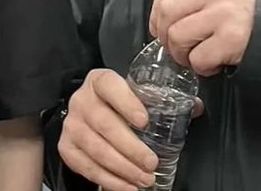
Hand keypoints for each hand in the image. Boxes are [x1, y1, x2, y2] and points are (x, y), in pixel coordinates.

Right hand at [58, 69, 157, 190]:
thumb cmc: (118, 103)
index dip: (127, 103)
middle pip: (105, 124)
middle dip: (131, 148)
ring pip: (96, 150)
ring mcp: (72, 125)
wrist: (89, 110)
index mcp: (99, 81)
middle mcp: (81, 101)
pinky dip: (109, 180)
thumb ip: (160, 98)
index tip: (145, 121)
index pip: (109, 86)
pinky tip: (127, 186)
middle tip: (151, 163)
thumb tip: (194, 108)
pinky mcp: (66, 148)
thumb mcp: (134, 92)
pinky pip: (87, 168)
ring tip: (144, 178)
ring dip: (123, 169)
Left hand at [148, 0, 257, 76]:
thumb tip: (165, 17)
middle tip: (178, 48)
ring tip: (197, 57)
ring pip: (178, 37)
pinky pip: (199, 58)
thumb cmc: (255, 12)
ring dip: (182, 55)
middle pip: (168, 13)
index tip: (160, 28)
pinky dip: (202, 67)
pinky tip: (215, 63)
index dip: (156, 12)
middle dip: (166, 36)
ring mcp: (224, 15)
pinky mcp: (232, 40)